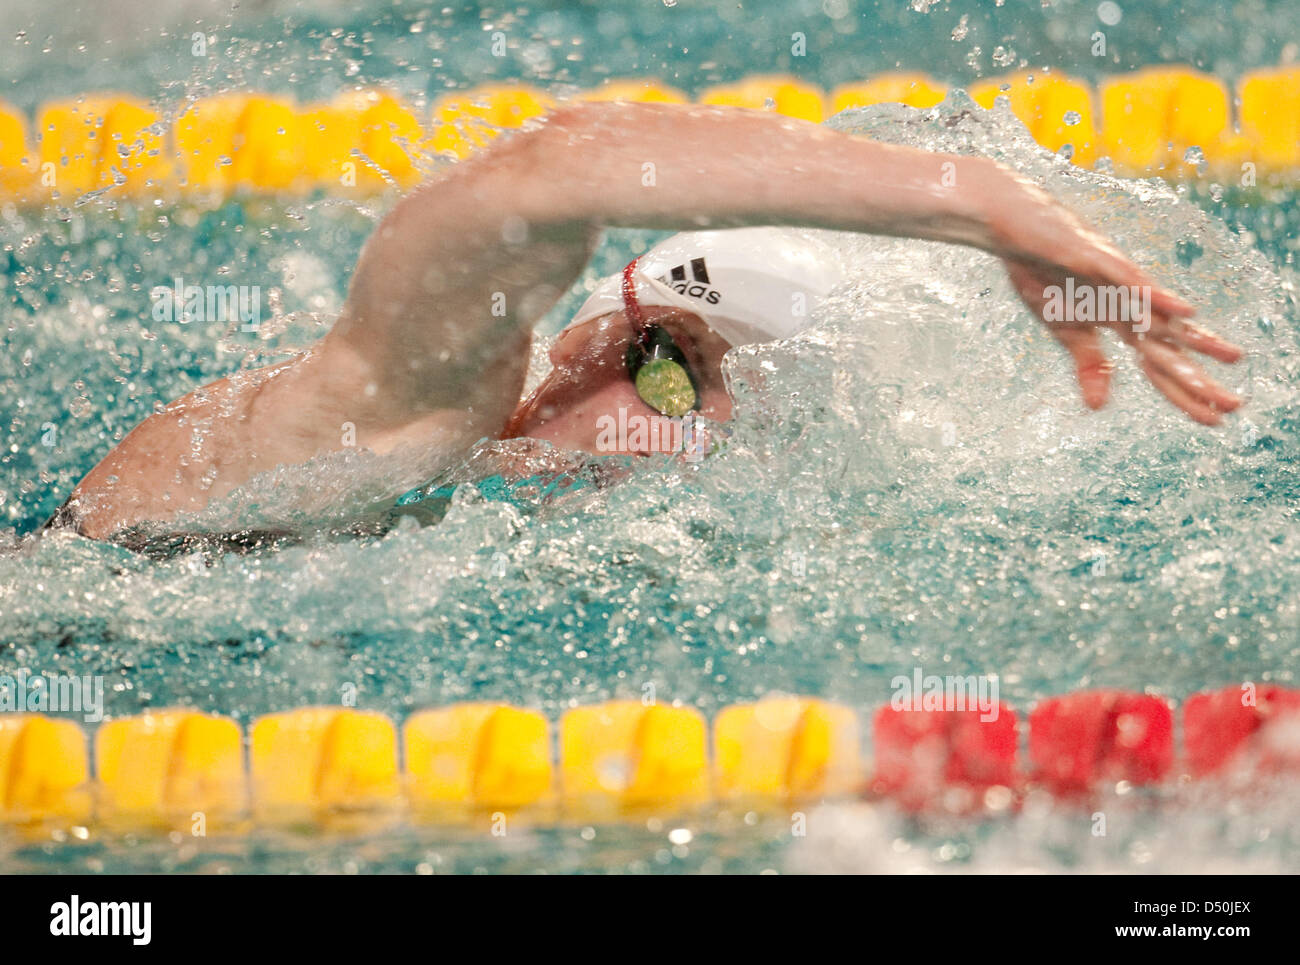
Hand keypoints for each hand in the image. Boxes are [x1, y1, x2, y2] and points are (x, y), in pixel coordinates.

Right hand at [986, 174, 1242, 424]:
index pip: (1157, 364)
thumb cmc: (1039, 271)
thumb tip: (1099, 406)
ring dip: (1193, 337)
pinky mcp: (1094, 256)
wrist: (1011, 225)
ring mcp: (1115, 278)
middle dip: (1199, 377)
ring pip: (1158, 314)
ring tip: (1228, 357)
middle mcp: (1128, 300)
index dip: (1183, 393)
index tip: (1213, 421)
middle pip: (1169, 344)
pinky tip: (1182, 310)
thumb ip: (1087, 362)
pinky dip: (1153, 296)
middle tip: (1234, 407)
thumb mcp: (1063, 328)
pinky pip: (1128, 279)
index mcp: (1119, 320)